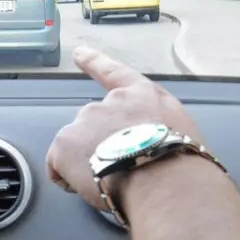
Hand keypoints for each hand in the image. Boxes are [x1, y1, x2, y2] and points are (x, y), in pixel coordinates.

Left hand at [45, 47, 207, 212]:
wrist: (163, 180)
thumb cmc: (180, 165)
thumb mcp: (181, 131)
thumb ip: (157, 126)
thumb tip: (147, 140)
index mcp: (143, 97)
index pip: (115, 73)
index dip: (95, 62)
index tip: (78, 53)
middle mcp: (110, 102)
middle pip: (95, 124)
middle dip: (101, 145)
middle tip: (121, 169)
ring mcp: (85, 120)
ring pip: (77, 146)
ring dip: (87, 161)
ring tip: (111, 180)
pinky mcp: (65, 143)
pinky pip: (58, 165)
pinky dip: (67, 178)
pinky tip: (89, 186)